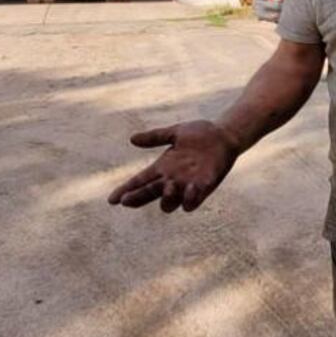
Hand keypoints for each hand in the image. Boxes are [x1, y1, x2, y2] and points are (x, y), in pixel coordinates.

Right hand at [107, 120, 238, 212]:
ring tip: (168, 186)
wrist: (224, 135)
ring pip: (169, 203)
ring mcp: (187, 186)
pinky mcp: (204, 188)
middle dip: (138, 198)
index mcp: (163, 167)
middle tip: (127, 201)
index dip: (126, 190)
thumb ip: (155, 137)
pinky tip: (189, 189)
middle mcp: (171, 179)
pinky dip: (189, 199)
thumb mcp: (175, 133)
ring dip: (166, 199)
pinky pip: (192, 202)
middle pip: (149, 194)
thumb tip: (132, 139)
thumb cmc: (200, 134)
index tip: (112, 200)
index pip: (139, 182)